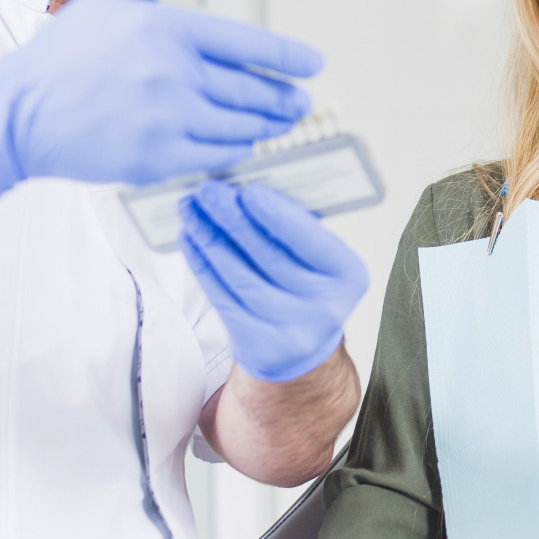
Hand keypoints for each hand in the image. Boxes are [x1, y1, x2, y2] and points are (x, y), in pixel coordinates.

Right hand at [0, 0, 321, 209]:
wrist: (18, 113)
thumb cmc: (67, 53)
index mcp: (168, 30)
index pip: (247, 44)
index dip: (287, 56)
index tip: (314, 65)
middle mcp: (174, 75)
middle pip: (250, 90)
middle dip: (282, 97)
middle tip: (300, 101)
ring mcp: (168, 120)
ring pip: (240, 125)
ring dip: (266, 124)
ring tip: (280, 121)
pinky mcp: (158, 159)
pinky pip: (216, 154)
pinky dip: (236, 149)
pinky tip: (242, 143)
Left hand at [178, 181, 368, 382]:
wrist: (301, 348)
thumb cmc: (306, 287)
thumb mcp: (316, 259)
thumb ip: (293, 229)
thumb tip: (245, 191)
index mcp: (348, 275)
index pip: (310, 240)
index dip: (276, 215)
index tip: (246, 191)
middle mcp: (326, 308)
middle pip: (269, 256)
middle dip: (233, 219)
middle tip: (208, 191)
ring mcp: (292, 331)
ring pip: (240, 277)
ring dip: (210, 238)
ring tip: (191, 211)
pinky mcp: (259, 345)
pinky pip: (222, 298)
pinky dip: (202, 265)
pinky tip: (191, 241)